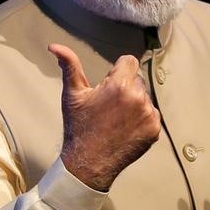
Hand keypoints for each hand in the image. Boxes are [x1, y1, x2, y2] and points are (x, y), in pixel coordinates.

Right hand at [48, 43, 160, 191]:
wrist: (88, 164)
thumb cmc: (78, 127)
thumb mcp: (72, 94)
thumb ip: (69, 66)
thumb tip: (55, 46)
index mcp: (119, 85)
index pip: (129, 61)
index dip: (117, 71)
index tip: (108, 85)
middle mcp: (138, 98)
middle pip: (136, 79)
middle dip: (125, 87)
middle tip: (108, 106)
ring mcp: (148, 115)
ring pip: (144, 96)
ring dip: (134, 102)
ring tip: (116, 118)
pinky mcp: (154, 129)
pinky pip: (152, 114)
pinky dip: (142, 119)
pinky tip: (125, 128)